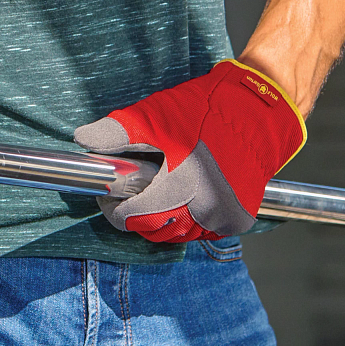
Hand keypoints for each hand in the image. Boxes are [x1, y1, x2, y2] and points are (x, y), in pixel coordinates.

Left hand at [73, 61, 305, 242]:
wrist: (260, 110)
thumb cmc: (208, 110)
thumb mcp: (155, 115)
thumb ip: (117, 132)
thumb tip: (83, 140)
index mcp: (181, 188)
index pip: (133, 220)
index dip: (114, 210)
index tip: (108, 196)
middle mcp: (205, 211)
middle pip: (154, 232)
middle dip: (136, 216)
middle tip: (131, 191)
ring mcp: (224, 218)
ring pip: (178, 235)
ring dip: (162, 220)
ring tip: (157, 190)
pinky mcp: (238, 219)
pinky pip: (201, 230)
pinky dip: (187, 220)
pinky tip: (184, 196)